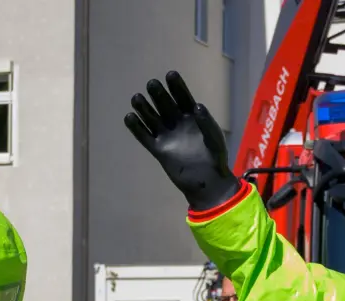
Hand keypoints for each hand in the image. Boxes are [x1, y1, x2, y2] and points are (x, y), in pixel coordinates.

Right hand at [123, 71, 241, 210]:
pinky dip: (136, 128)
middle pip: (165, 105)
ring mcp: (167, 136)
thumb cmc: (215, 158)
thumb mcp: (215, 139)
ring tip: (136, 98)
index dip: (176, 86)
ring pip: (152, 118)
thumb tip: (198, 106)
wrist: (208, 182)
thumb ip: (207, 122)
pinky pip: (145, 137)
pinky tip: (129, 117)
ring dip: (144, 108)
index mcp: (193, 116)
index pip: (183, 97)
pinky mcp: (159, 150)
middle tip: (152, 84)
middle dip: (158, 94)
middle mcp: (178, 123)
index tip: (170, 74)